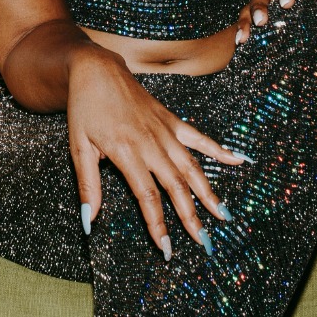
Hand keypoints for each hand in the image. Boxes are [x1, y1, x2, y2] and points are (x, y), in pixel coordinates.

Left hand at [65, 47, 244, 257]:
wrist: (96, 69)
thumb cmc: (85, 109)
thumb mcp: (78, 148)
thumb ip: (88, 186)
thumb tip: (89, 222)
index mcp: (127, 152)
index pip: (147, 196)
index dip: (158, 224)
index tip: (166, 248)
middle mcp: (151, 143)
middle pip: (176, 186)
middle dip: (191, 216)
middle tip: (204, 242)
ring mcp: (165, 130)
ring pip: (191, 166)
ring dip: (208, 193)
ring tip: (223, 215)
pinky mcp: (172, 120)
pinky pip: (199, 137)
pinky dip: (218, 149)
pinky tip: (237, 160)